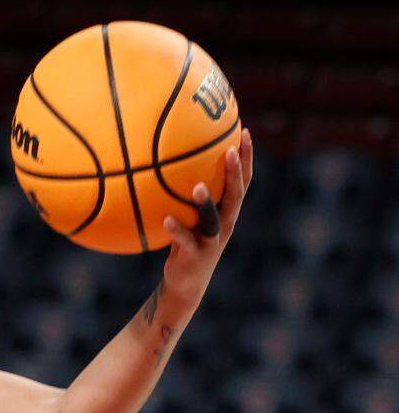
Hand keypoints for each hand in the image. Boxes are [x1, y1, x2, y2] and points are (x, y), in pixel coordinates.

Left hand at [161, 126, 253, 303]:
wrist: (186, 281)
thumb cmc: (186, 240)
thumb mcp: (188, 213)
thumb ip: (184, 190)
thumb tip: (166, 158)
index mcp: (226, 210)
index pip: (242, 179)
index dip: (246, 157)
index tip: (243, 130)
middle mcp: (225, 223)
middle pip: (236, 194)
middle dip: (236, 172)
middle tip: (230, 149)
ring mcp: (212, 240)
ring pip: (215, 219)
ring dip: (206, 202)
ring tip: (197, 186)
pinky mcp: (196, 255)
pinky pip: (186, 240)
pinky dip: (177, 230)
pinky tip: (166, 219)